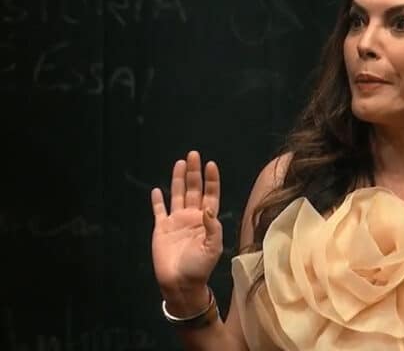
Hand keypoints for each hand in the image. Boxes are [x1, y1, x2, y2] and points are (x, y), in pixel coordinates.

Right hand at [151, 151, 222, 293]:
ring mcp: (176, 221)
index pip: (210, 195)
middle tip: (193, 154)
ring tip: (180, 163)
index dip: (211, 180)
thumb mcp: (212, 248)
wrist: (180, 283)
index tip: (211, 164)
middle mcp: (192, 217)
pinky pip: (159, 211)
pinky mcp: (161, 228)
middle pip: (193, 190)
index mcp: (206, 220)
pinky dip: (157, 201)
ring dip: (179, 179)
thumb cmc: (199, 267)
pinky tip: (157, 189)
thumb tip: (208, 207)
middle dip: (194, 173)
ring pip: (177, 195)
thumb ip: (213, 227)